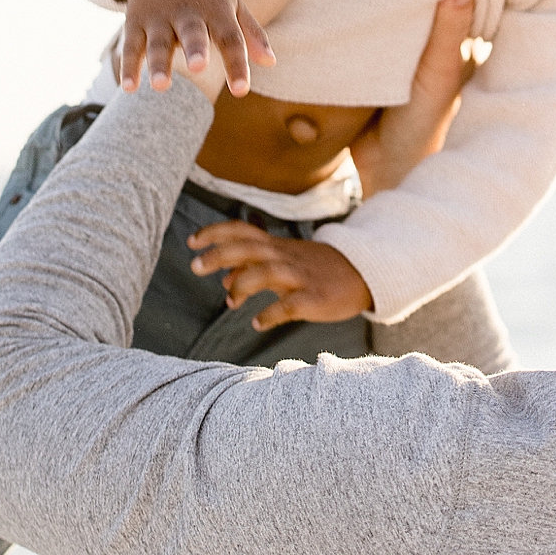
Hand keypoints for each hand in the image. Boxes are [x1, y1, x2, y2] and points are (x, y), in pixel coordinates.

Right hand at [118, 0, 351, 99]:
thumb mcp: (232, 4)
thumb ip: (251, 34)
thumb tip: (271, 62)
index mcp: (216, 9)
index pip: (230, 38)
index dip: (236, 64)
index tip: (241, 90)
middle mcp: (187, 13)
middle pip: (192, 32)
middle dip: (195, 48)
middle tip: (199, 67)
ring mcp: (159, 17)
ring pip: (158, 42)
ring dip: (158, 63)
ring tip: (161, 86)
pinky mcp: (135, 23)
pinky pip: (130, 47)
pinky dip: (129, 66)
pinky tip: (128, 88)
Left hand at [186, 230, 373, 328]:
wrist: (364, 273)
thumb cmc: (316, 268)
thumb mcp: (284, 261)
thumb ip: (252, 267)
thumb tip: (222, 280)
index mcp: (276, 247)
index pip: (242, 231)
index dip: (215, 233)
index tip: (192, 241)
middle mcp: (285, 257)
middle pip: (248, 248)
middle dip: (219, 255)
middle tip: (194, 266)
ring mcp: (300, 277)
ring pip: (267, 272)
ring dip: (242, 285)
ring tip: (229, 303)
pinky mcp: (314, 298)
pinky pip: (289, 305)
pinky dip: (270, 314)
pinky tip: (258, 323)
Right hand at [350, 0, 478, 196]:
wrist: (382, 171)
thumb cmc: (425, 129)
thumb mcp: (439, 79)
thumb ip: (447, 37)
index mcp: (463, 42)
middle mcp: (437, 39)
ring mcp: (406, 47)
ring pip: (399, 5)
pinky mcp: (376, 57)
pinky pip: (371, 25)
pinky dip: (362, 7)